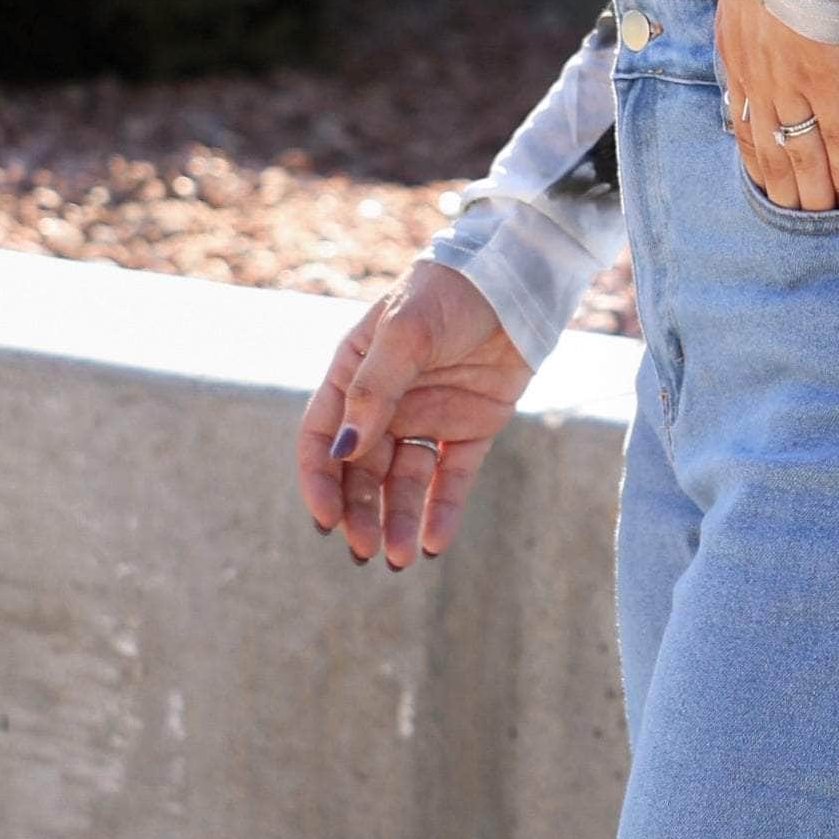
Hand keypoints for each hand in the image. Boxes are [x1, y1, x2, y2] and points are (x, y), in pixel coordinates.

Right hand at [295, 257, 532, 568]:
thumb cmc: (449, 293)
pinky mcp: (471, 428)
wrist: (519, 279)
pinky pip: (451, 478)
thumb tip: (343, 450)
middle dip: (360, 513)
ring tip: (399, 558)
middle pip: (361, 471)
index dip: (319, 480)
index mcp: (354, 375)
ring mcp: (428, 417)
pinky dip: (442, 510)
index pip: (323, 437)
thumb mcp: (405, 334)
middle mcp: (386, 402)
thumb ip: (374, 391)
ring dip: (398, 519)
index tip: (326, 519)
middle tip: (365, 551)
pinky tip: (434, 543)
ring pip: (404, 482)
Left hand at [711, 0, 838, 209]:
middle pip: (768, 150)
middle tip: (796, 220)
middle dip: (782, 189)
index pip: (740, 124)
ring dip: (813, 192)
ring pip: (800, 154)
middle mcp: (755, 81)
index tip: (764, 186)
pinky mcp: (827, 81)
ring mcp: (790, 86)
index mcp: (732, 57)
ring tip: (825, 220)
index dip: (754, 160)